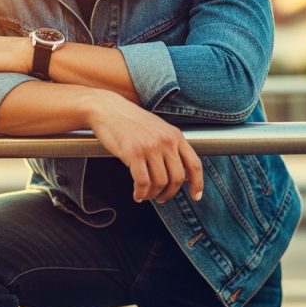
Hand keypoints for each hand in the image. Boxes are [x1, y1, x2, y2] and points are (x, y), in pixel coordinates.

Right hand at [87, 91, 203, 203]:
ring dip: (153, 194)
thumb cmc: (131, 120)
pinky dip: (141, 193)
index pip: (194, 164)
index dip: (197, 183)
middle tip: (161, 198)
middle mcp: (166, 141)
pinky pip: (143, 183)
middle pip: (178, 178)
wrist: (108, 109)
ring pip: (160, 183)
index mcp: (175, 135)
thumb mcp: (158, 128)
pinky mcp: (134, 154)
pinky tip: (137, 194)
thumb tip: (182, 171)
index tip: (196, 196)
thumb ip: (171, 146)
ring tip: (146, 195)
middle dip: (170, 193)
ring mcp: (150, 147)